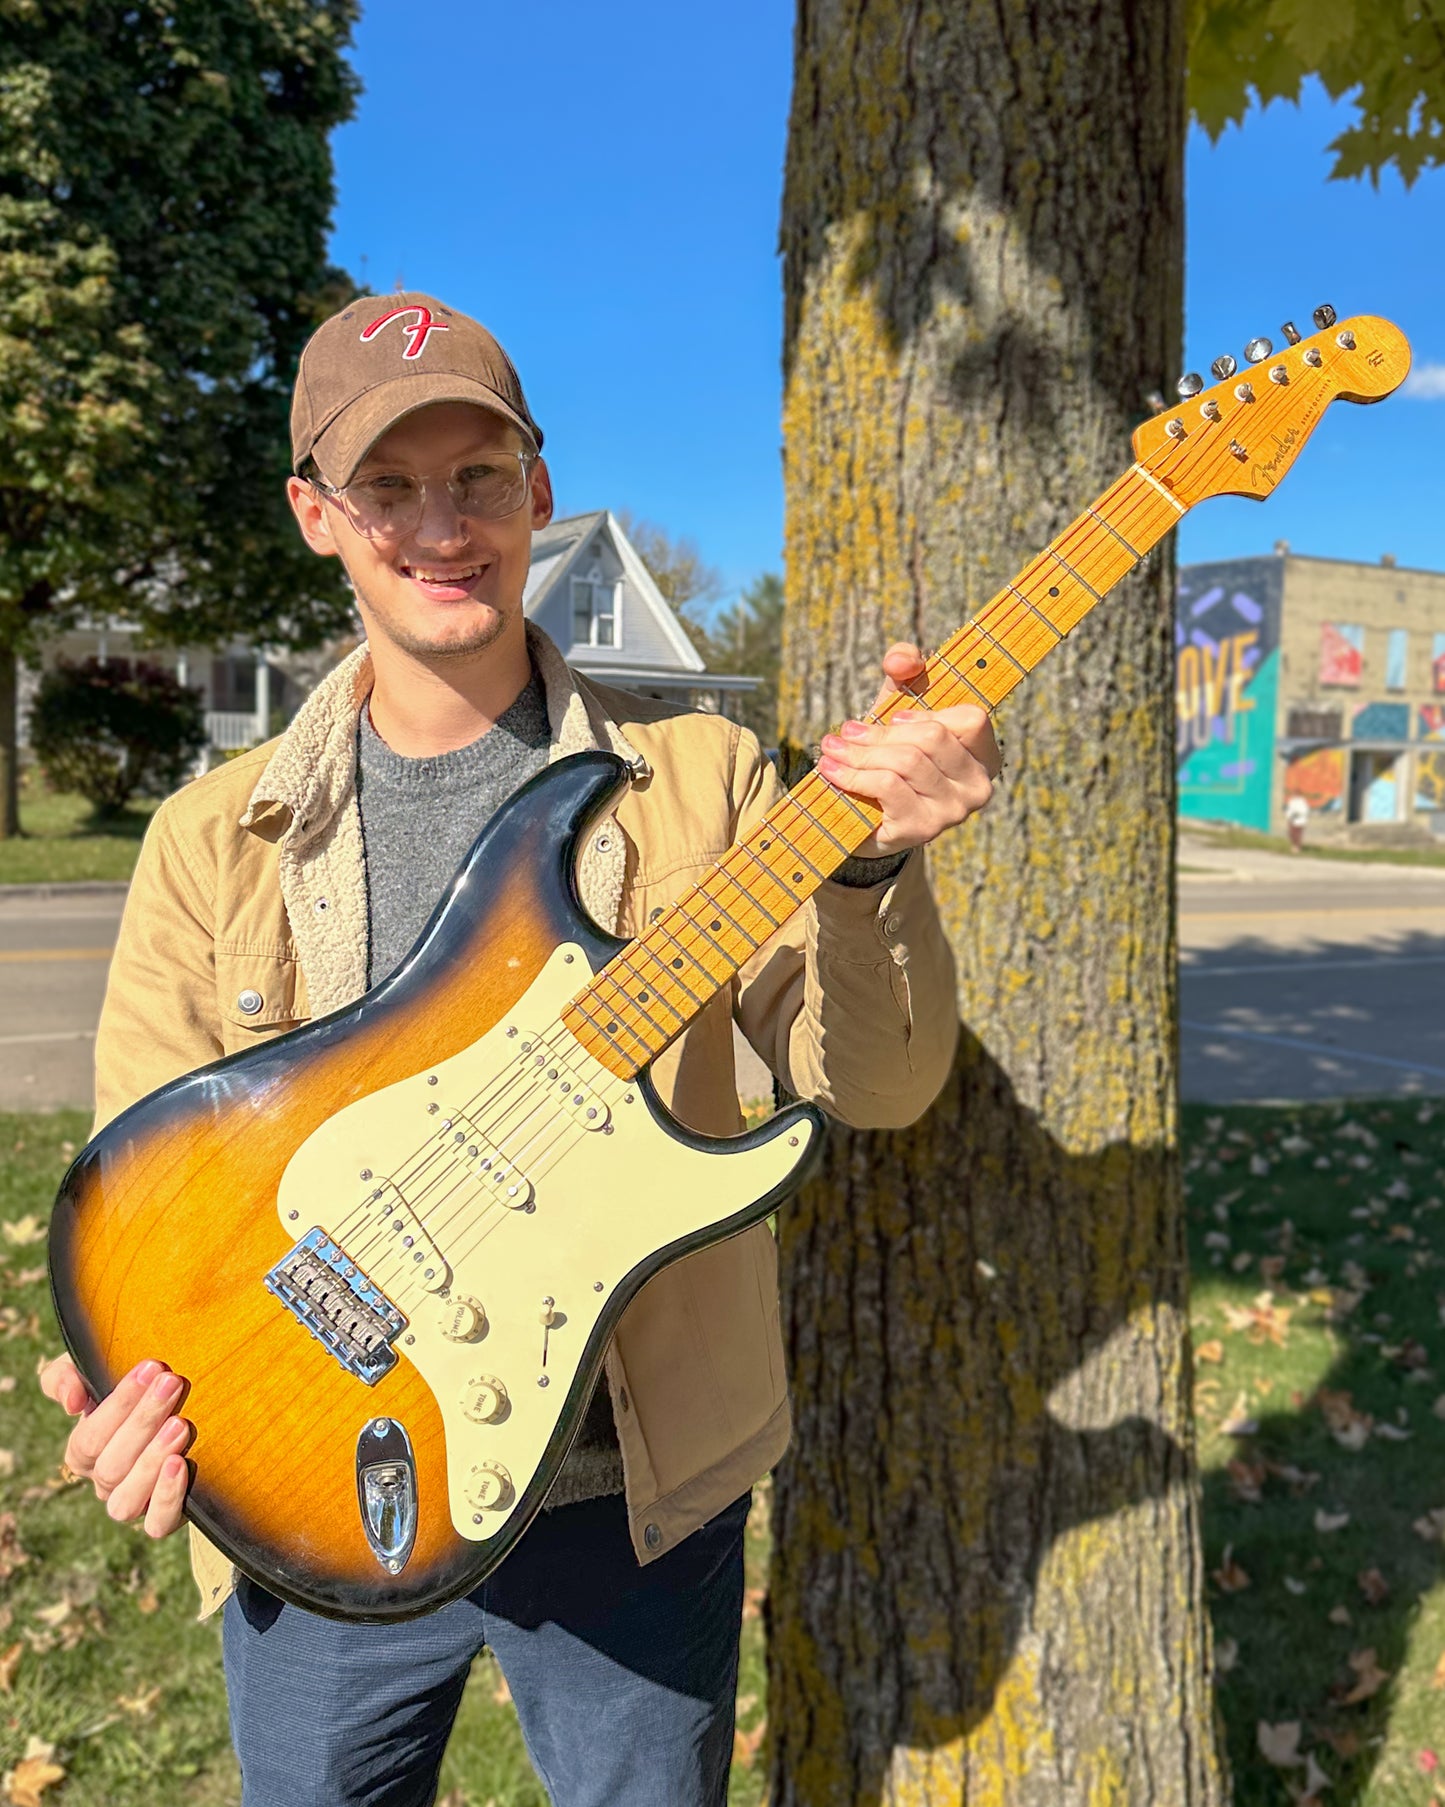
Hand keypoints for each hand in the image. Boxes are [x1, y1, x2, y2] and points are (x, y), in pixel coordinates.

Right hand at [38, 1354, 191, 1537]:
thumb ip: (65, 1377)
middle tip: (172, 1383)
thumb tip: (72, 1403)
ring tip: (179, 1426)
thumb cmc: (132, 1384)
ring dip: (151, 1461)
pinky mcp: (163, 1515)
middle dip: (144, 1420)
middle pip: (111, 1464)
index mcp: (83, 1452)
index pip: (90, 1436)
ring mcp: (134, 1502)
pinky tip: (181, 1465)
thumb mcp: (92, 1371)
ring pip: (127, 1500)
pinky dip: (166, 1498)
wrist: (181, 1404)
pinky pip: (156, 1524)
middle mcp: (104, 1482)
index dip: (119, 1404)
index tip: (151, 1367)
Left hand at [816, 643, 1000, 855]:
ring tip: (831, 749)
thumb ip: (905, 668)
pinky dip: (853, 775)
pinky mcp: (922, 829)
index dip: (929, 713)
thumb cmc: (891, 753)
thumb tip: (899, 660)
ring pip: (906, 761)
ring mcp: (953, 811)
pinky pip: (887, 786)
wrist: (867, 817)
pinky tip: (832, 771)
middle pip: (931, 739)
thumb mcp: (899, 705)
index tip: (893, 717)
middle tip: (845, 732)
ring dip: (859, 753)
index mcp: (984, 755)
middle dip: (879, 733)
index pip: (971, 720)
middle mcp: (978, 786)